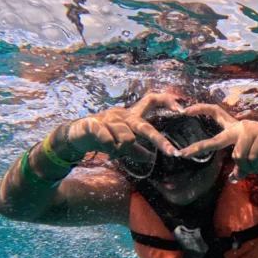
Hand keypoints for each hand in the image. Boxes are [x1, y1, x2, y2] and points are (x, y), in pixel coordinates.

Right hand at [65, 91, 182, 161]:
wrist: (76, 135)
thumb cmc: (103, 137)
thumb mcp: (122, 145)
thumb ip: (136, 150)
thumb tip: (150, 157)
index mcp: (131, 115)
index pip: (151, 100)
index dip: (166, 101)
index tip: (181, 109)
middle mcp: (122, 113)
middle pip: (143, 126)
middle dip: (159, 140)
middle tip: (172, 152)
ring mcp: (107, 117)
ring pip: (126, 138)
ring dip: (121, 150)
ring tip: (113, 151)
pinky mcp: (93, 124)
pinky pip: (108, 141)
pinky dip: (109, 149)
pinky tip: (106, 151)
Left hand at [177, 104, 257, 180]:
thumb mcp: (252, 159)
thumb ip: (240, 167)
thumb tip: (232, 178)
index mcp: (235, 129)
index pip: (215, 113)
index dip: (200, 109)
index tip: (183, 111)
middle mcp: (240, 126)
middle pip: (217, 140)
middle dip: (198, 148)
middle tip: (181, 154)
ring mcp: (251, 129)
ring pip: (238, 157)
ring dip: (248, 165)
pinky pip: (252, 157)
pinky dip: (257, 163)